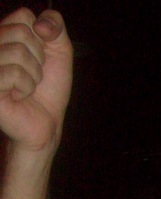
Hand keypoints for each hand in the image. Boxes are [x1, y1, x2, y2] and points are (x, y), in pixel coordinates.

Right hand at [0, 8, 71, 149]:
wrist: (46, 124)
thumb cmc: (49, 88)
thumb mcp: (60, 52)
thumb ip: (56, 26)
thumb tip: (41, 24)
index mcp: (4, 33)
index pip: (24, 16)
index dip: (42, 39)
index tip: (40, 58)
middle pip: (21, 32)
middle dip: (38, 58)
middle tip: (34, 76)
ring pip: (18, 52)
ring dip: (34, 75)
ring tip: (28, 87)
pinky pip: (14, 74)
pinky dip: (26, 87)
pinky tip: (19, 97)